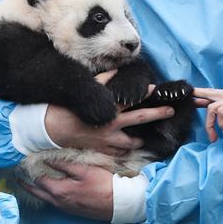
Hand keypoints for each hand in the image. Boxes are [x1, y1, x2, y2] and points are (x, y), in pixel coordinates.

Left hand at [21, 161, 113, 220]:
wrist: (121, 204)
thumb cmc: (104, 184)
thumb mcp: (85, 170)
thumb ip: (65, 164)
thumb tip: (49, 159)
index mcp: (59, 190)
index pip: (38, 178)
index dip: (29, 169)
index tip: (21, 162)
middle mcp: (59, 202)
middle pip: (37, 191)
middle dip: (26, 183)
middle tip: (18, 175)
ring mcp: (65, 208)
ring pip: (45, 198)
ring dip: (35, 189)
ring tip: (28, 181)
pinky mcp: (73, 210)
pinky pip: (53, 202)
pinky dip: (46, 194)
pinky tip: (48, 189)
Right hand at [45, 75, 175, 156]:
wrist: (51, 128)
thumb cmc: (68, 107)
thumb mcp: (86, 91)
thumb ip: (103, 80)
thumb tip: (116, 70)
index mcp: (108, 107)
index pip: (131, 99)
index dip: (145, 93)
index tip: (155, 89)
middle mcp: (111, 124)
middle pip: (140, 118)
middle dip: (157, 113)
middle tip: (170, 110)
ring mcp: (108, 139)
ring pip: (132, 142)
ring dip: (140, 139)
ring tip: (145, 138)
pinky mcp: (102, 149)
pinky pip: (119, 152)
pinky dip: (124, 150)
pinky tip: (128, 148)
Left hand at [193, 88, 222, 141]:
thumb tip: (221, 124)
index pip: (217, 98)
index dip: (205, 98)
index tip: (194, 100)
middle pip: (211, 93)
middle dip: (198, 94)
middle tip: (189, 95)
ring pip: (211, 108)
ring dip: (210, 125)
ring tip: (214, 138)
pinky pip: (220, 112)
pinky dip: (221, 124)